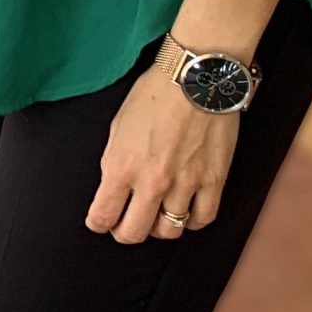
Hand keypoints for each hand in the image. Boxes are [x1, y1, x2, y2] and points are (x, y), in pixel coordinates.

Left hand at [85, 62, 236, 243]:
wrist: (196, 78)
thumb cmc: (153, 94)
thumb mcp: (117, 127)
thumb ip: (115, 161)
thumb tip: (114, 186)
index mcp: (121, 166)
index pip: (103, 215)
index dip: (98, 223)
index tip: (99, 222)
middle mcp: (151, 182)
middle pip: (134, 233)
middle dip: (124, 233)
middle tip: (125, 225)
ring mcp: (185, 184)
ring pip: (169, 231)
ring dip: (159, 228)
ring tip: (156, 217)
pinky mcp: (214, 181)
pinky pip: (203, 218)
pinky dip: (192, 221)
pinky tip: (186, 212)